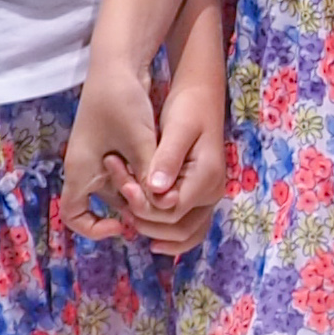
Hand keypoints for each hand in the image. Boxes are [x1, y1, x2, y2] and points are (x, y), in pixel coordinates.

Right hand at [60, 59, 166, 240]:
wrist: (119, 62)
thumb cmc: (121, 100)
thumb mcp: (139, 141)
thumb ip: (148, 175)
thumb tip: (161, 204)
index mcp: (81, 170)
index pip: (74, 216)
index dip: (94, 229)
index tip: (121, 224)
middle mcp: (87, 167)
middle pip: (108, 203)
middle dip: (133, 204)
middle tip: (157, 194)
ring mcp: (100, 156)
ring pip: (123, 187)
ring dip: (142, 186)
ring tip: (162, 175)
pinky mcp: (115, 146)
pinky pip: (129, 171)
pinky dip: (144, 172)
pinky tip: (162, 163)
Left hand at [116, 40, 230, 250]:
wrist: (202, 98)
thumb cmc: (189, 108)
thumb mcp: (177, 127)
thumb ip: (167, 159)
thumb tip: (156, 189)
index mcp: (206, 176)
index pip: (171, 209)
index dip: (144, 205)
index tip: (124, 187)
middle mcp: (211, 193)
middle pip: (176, 226)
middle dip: (144, 218)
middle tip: (121, 199)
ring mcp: (208, 197)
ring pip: (184, 233)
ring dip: (154, 230)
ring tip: (128, 216)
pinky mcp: (200, 196)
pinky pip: (189, 228)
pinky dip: (170, 236)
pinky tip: (150, 237)